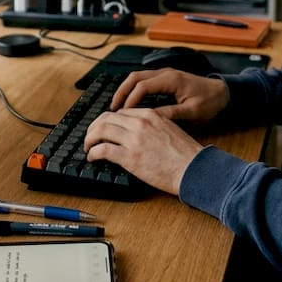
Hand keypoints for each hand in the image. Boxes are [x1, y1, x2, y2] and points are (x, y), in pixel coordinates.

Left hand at [83, 108, 202, 194]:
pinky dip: (93, 152)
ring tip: (88, 146)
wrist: (193, 168)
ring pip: (100, 131)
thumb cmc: (185, 154)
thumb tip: (136, 132)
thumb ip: (152, 126)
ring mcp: (134, 139)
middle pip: (106, 118)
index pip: (120, 112)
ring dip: (90, 139)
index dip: (109, 121)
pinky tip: (92, 157)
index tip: (105, 129)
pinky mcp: (129, 157)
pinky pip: (102, 149)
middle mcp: (140, 123)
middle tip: (91, 136)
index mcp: (150, 115)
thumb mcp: (169, 128)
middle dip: (94, 127)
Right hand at [110, 68, 229, 125]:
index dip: (130, 100)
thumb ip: (171, 114)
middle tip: (112, 109)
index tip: (123, 114)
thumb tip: (150, 118)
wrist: (223, 93)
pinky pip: (144, 81)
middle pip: (135, 77)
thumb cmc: (211, 102)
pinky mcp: (166, 79)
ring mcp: (165, 75)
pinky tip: (130, 103)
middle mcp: (165, 74)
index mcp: (171, 80)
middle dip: (122, 92)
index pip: (142, 86)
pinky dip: (134, 90)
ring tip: (117, 106)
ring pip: (138, 77)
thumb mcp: (193, 112)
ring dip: (126, 90)